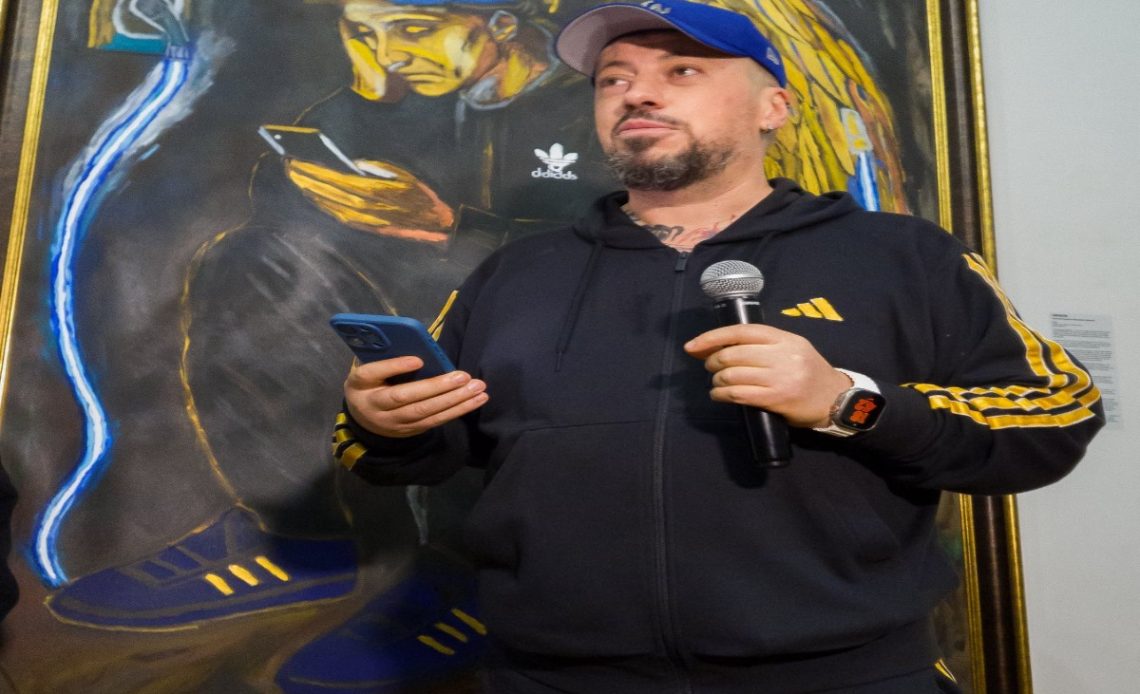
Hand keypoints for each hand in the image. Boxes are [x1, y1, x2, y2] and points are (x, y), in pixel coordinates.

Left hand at [285, 159, 454, 242]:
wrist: (434, 224)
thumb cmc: (420, 196)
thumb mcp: (403, 176)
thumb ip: (377, 169)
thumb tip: (354, 164)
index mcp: (375, 189)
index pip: (336, 177)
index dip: (315, 169)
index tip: (299, 159)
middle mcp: (366, 206)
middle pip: (329, 190)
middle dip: (308, 179)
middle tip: (290, 167)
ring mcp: (364, 218)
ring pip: (331, 203)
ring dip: (312, 191)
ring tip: (297, 179)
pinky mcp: (365, 227)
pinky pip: (339, 215)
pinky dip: (324, 205)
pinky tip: (314, 196)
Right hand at [344, 356, 488, 437]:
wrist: (363, 419)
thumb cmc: (371, 383)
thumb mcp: (369, 370)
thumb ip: (386, 358)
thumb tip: (419, 345)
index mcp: (359, 384)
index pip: (372, 374)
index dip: (394, 367)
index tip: (418, 359)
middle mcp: (375, 406)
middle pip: (406, 398)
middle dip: (437, 387)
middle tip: (463, 376)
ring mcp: (393, 423)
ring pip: (425, 413)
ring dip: (455, 401)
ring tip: (477, 388)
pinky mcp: (410, 430)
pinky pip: (435, 421)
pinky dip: (458, 410)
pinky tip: (476, 399)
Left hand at [684, 324, 851, 427]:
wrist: (835, 399)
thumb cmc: (808, 372)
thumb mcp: (791, 349)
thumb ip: (762, 345)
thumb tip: (718, 346)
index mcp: (785, 338)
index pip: (741, 332)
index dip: (712, 337)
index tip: (693, 346)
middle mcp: (782, 355)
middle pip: (732, 354)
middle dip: (713, 361)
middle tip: (710, 368)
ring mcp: (780, 378)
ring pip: (732, 375)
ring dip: (716, 380)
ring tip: (717, 383)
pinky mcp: (776, 399)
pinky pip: (738, 394)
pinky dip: (721, 395)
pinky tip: (719, 395)